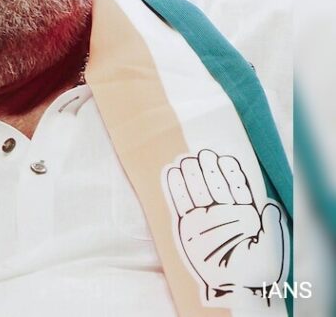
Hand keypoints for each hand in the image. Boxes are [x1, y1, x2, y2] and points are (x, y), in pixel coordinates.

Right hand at [166, 149, 286, 302]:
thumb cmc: (257, 270)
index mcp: (245, 212)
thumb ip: (272, 225)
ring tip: (184, 159)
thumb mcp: (271, 248)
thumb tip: (269, 205)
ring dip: (190, 174)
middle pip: (213, 184)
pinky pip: (179, 203)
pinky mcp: (187, 225)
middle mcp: (223, 211)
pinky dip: (174, 188)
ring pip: (196, 189)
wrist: (236, 288)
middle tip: (202, 154)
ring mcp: (204, 217)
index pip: (236, 186)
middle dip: (208, 169)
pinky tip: (171, 172)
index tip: (224, 158)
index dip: (230, 172)